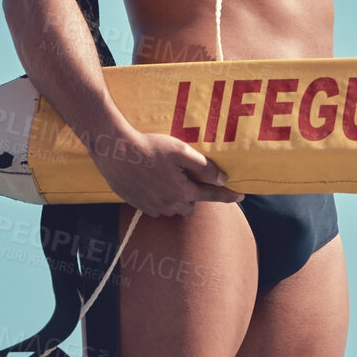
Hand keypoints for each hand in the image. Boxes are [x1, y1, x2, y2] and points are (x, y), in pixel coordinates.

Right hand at [91, 129, 244, 216]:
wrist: (116, 152)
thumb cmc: (149, 147)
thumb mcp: (180, 151)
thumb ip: (204, 166)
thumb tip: (222, 179)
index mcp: (183, 191)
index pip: (212, 197)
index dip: (228, 196)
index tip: (241, 196)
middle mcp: (170, 205)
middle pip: (191, 205)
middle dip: (193, 194)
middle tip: (186, 177)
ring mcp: (153, 208)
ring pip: (173, 209)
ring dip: (176, 198)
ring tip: (166, 178)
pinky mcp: (139, 206)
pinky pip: (157, 209)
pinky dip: (160, 200)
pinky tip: (153, 183)